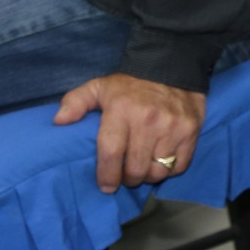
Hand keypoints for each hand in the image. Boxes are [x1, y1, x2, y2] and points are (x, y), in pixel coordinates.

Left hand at [54, 73, 207, 192]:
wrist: (172, 64)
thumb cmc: (131, 84)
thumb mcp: (99, 87)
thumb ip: (76, 102)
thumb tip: (59, 122)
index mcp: (121, 111)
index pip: (111, 153)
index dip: (106, 176)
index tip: (106, 185)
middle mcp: (148, 120)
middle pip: (135, 169)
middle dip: (127, 179)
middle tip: (125, 175)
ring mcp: (172, 127)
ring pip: (157, 172)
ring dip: (148, 175)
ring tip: (143, 167)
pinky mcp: (191, 131)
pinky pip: (179, 166)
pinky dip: (169, 169)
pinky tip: (162, 160)